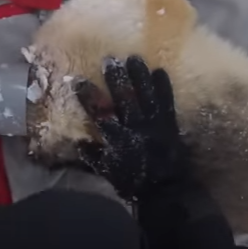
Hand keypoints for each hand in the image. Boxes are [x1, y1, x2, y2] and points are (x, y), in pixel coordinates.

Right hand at [74, 56, 187, 200]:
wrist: (167, 190)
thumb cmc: (133, 181)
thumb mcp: (107, 171)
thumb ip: (93, 155)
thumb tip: (78, 140)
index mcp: (118, 139)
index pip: (100, 114)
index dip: (89, 97)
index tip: (79, 81)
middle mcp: (136, 128)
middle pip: (125, 99)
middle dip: (117, 79)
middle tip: (110, 60)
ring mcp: (155, 124)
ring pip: (146, 96)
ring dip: (140, 76)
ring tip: (134, 58)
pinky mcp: (170, 124)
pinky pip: (167, 102)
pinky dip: (164, 86)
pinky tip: (159, 70)